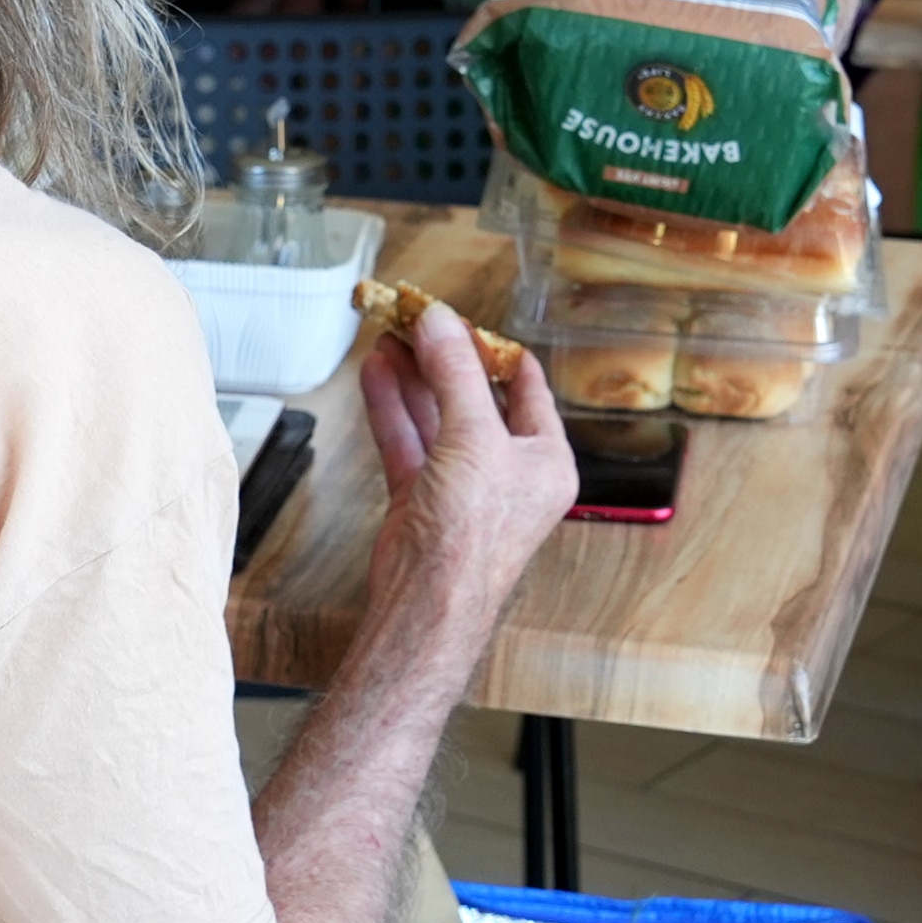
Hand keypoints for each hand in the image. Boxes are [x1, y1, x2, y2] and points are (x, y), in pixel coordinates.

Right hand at [361, 302, 575, 634]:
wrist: (427, 602)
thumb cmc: (472, 538)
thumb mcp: (474, 438)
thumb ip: (454, 374)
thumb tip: (439, 323)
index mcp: (545, 460)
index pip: (526, 389)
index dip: (494, 350)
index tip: (463, 320)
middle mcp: (507, 472)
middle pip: (474, 399)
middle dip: (442, 359)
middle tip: (416, 321)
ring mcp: (462, 486)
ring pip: (435, 417)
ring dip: (412, 378)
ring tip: (389, 336)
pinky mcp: (422, 499)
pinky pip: (407, 442)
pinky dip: (391, 408)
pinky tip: (376, 375)